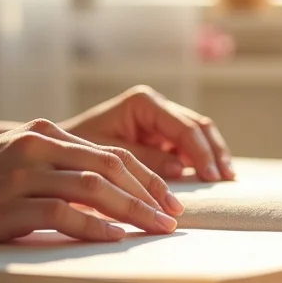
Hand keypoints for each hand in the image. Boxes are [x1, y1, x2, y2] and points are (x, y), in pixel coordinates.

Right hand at [0, 119, 183, 245]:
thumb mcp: (13, 159)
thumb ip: (52, 165)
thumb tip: (97, 189)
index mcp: (43, 134)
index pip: (108, 153)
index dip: (144, 175)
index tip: (168, 198)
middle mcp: (38, 147)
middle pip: (110, 166)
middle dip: (149, 191)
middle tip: (174, 215)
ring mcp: (23, 174)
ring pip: (94, 187)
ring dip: (133, 209)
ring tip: (158, 227)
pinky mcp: (8, 203)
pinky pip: (62, 213)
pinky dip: (94, 225)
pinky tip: (115, 236)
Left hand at [61, 85, 234, 181]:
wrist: (54, 150)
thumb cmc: (73, 150)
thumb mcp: (106, 155)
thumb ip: (143, 159)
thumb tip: (181, 169)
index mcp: (143, 102)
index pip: (183, 127)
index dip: (201, 153)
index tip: (211, 177)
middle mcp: (155, 106)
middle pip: (198, 126)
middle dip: (214, 152)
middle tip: (226, 180)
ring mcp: (160, 120)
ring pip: (199, 134)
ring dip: (213, 156)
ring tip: (227, 180)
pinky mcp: (160, 136)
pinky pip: (188, 146)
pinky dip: (201, 161)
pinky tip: (212, 179)